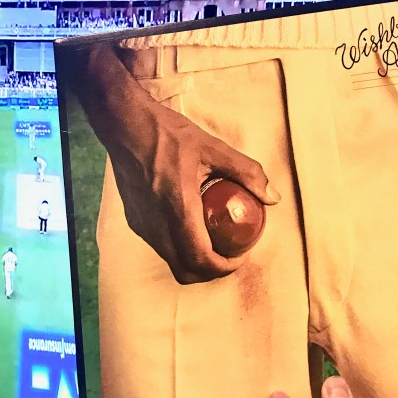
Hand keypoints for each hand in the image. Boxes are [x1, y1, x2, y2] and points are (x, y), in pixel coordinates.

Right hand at [66, 42, 280, 284]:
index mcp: (178, 208)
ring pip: (172, 260)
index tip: (242, 256)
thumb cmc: (168, 134)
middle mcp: (156, 225)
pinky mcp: (135, 220)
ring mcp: (143, 225)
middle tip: (231, 253)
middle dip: (212, 270)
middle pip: (186, 271)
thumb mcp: (213, 148)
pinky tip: (193, 225)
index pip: (201, 260)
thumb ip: (246, 172)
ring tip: (216, 240)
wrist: (124, 125)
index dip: (225, 268)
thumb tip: (273, 197)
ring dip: (196, 260)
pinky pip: (161, 247)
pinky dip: (181, 248)